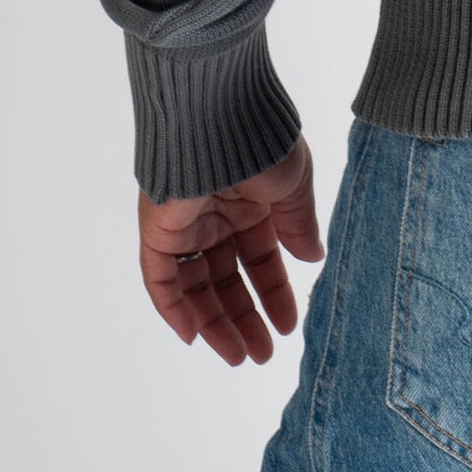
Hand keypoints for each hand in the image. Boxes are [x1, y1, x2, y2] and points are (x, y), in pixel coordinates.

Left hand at [137, 134, 325, 365]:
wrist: (219, 116)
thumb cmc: (261, 141)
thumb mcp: (293, 186)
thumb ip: (299, 224)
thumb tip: (313, 257)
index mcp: (249, 201)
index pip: (260, 257)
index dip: (274, 292)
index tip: (290, 324)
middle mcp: (215, 215)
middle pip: (227, 278)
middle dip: (246, 316)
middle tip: (263, 354)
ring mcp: (185, 223)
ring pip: (195, 284)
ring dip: (215, 321)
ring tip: (239, 355)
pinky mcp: (158, 228)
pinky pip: (160, 277)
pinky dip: (173, 308)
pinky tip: (195, 336)